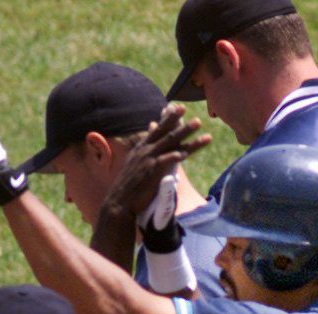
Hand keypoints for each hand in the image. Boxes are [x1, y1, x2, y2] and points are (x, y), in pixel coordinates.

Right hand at [101, 104, 210, 218]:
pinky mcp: (150, 172)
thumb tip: (150, 134)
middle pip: (166, 132)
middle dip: (179, 120)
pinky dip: (174, 156)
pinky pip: (165, 161)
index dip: (168, 118)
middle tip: (189, 110)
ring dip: (185, 132)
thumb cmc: (129, 184)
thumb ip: (145, 149)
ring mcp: (148, 160)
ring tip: (198, 124)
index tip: (177, 107)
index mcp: (142, 148)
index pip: (157, 129)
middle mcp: (145, 150)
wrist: (119, 201)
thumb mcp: (135, 162)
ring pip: (170, 142)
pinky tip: (185, 153)